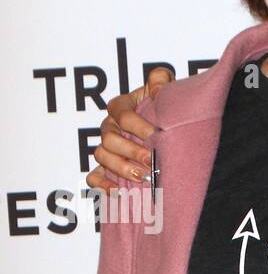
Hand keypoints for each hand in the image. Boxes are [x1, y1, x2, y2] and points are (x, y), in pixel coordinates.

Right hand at [87, 66, 174, 192]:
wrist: (168, 131)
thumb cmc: (165, 109)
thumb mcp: (166, 89)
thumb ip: (160, 81)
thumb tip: (157, 87)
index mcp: (121, 107)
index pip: (122, 115)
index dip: (138, 126)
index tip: (157, 136)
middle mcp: (110, 128)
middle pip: (110, 139)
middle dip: (132, 151)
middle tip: (152, 160)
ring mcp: (106, 149)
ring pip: (102, 157)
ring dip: (122, 168)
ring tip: (143, 177)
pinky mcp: (105, 169)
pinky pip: (93, 178)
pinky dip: (102, 185)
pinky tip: (119, 193)